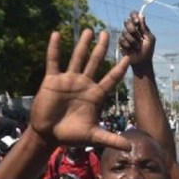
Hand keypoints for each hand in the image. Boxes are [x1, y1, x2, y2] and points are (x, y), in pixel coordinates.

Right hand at [29, 30, 131, 149]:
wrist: (48, 135)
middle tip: (108, 33)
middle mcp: (84, 85)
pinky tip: (56, 34)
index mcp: (95, 95)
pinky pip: (53, 61)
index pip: (111, 79)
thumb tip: (130, 148)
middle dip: (101, 48)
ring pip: (77, 58)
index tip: (129, 57)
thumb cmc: (71, 136)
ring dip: (82, 44)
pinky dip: (54, 48)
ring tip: (89, 30)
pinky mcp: (52, 80)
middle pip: (95, 62)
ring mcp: (68, 81)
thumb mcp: (94, 136)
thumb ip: (112, 139)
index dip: (120, 69)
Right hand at [118, 12, 155, 66]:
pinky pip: (121, 39)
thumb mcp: (150, 39)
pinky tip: (131, 49)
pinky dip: (128, 44)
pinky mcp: (121, 42)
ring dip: (132, 40)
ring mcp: (125, 35)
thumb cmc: (148, 50)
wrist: (142, 62)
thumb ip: (145, 28)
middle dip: (132, 29)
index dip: (134, 16)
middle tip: (138, 36)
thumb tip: (142, 16)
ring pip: (124, 31)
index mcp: (139, 27)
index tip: (137, 22)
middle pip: (127, 22)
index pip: (134, 15)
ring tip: (137, 47)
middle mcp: (131, 29)